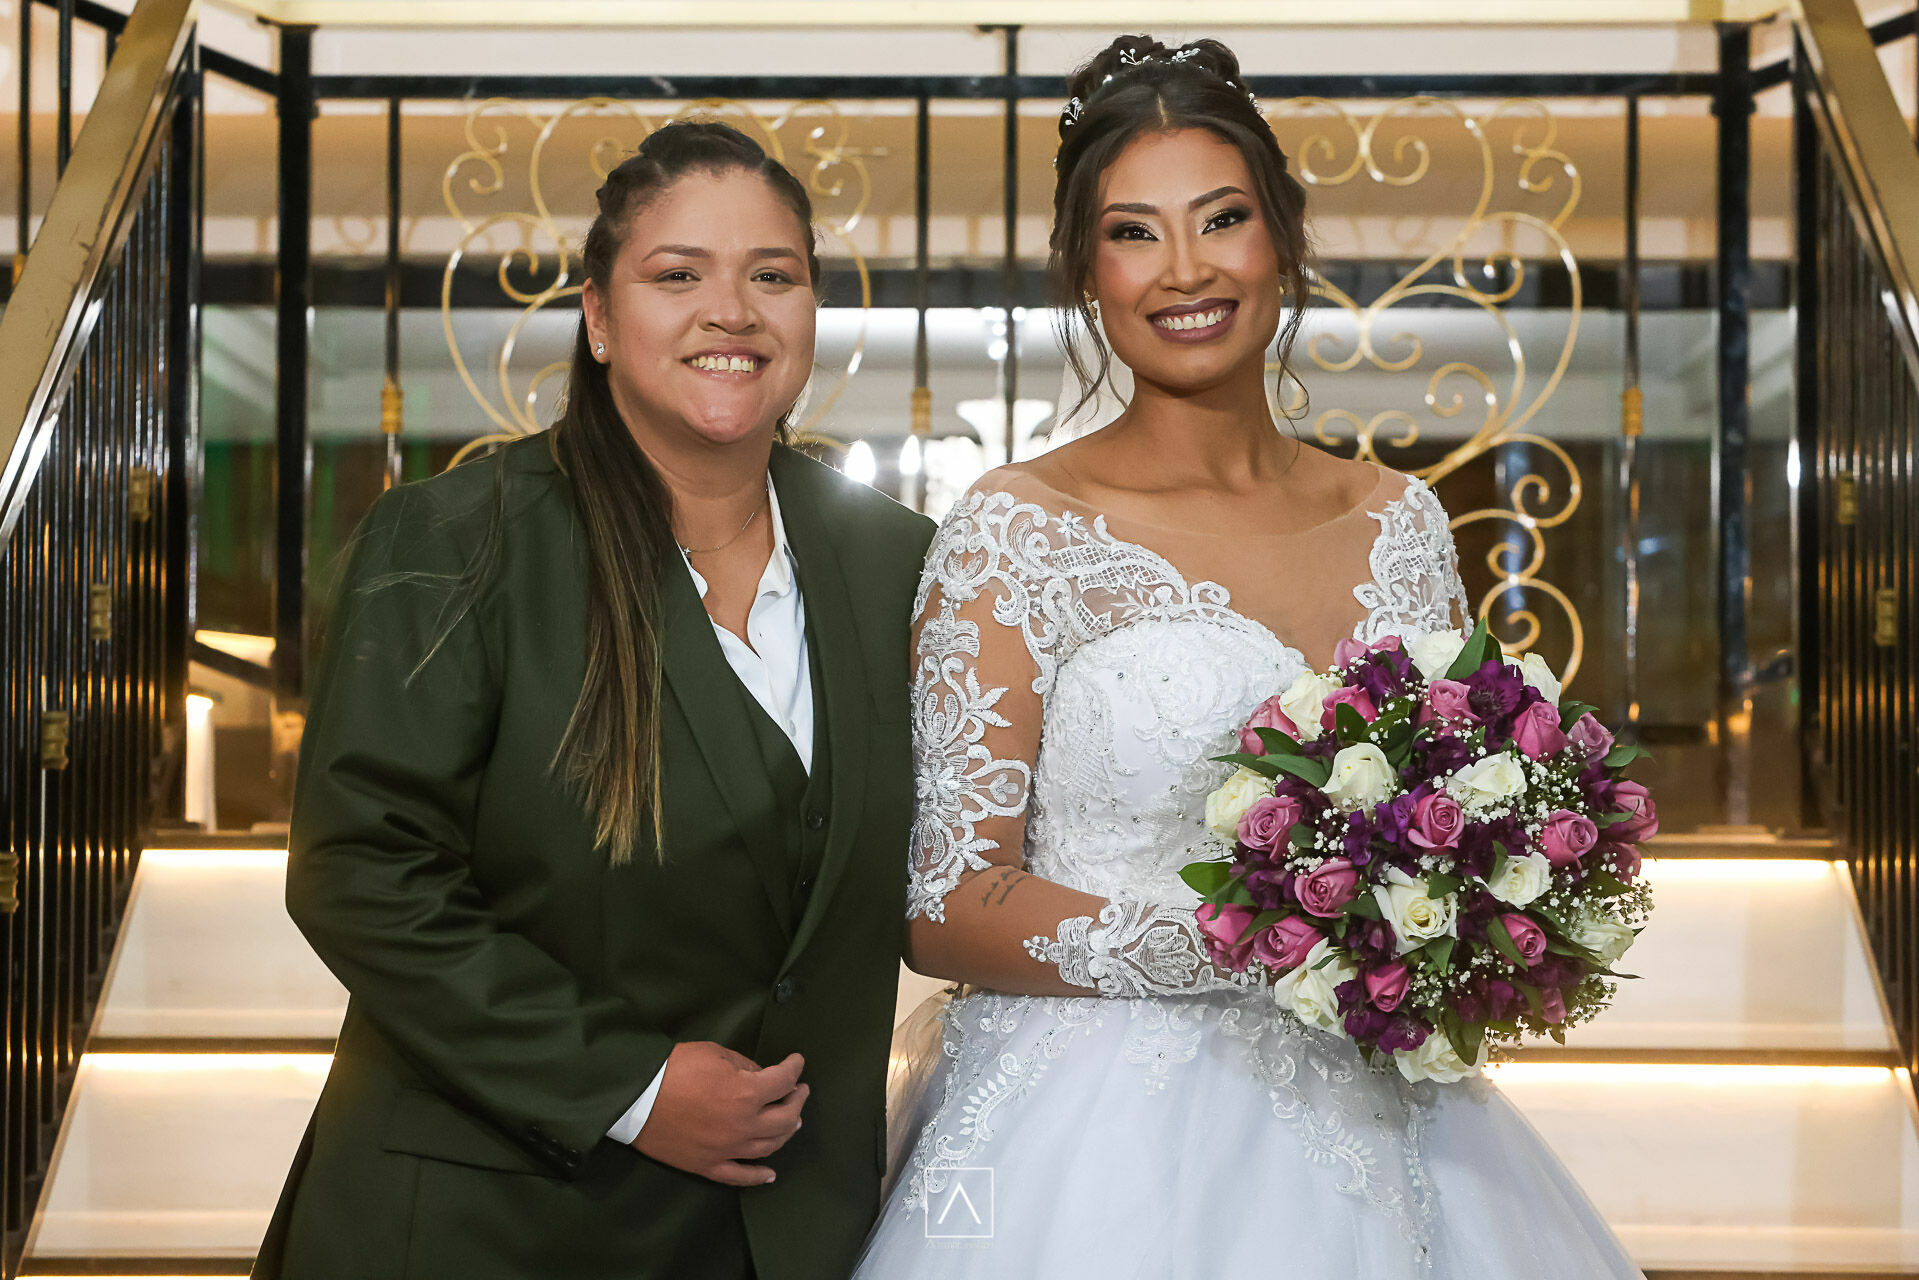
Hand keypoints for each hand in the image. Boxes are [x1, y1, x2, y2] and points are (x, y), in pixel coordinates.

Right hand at [631, 1043, 807, 1186]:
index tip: (797, 1062)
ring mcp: (727, 1150)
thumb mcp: (715, 1053)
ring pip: (769, 1147)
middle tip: (799, 1091)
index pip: (783, 1081)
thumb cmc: (675, 1068)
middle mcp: (744, 1125)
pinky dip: (758, 1176)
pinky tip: (770, 1173)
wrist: (635, 1097)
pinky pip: (739, 1176)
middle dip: (797, 1100)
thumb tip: (760, 1076)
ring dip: (786, 1133)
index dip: (794, 1068)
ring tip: (793, 1122)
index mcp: (747, 1094)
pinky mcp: (708, 1166)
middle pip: (785, 1118)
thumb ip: (744, 1065)